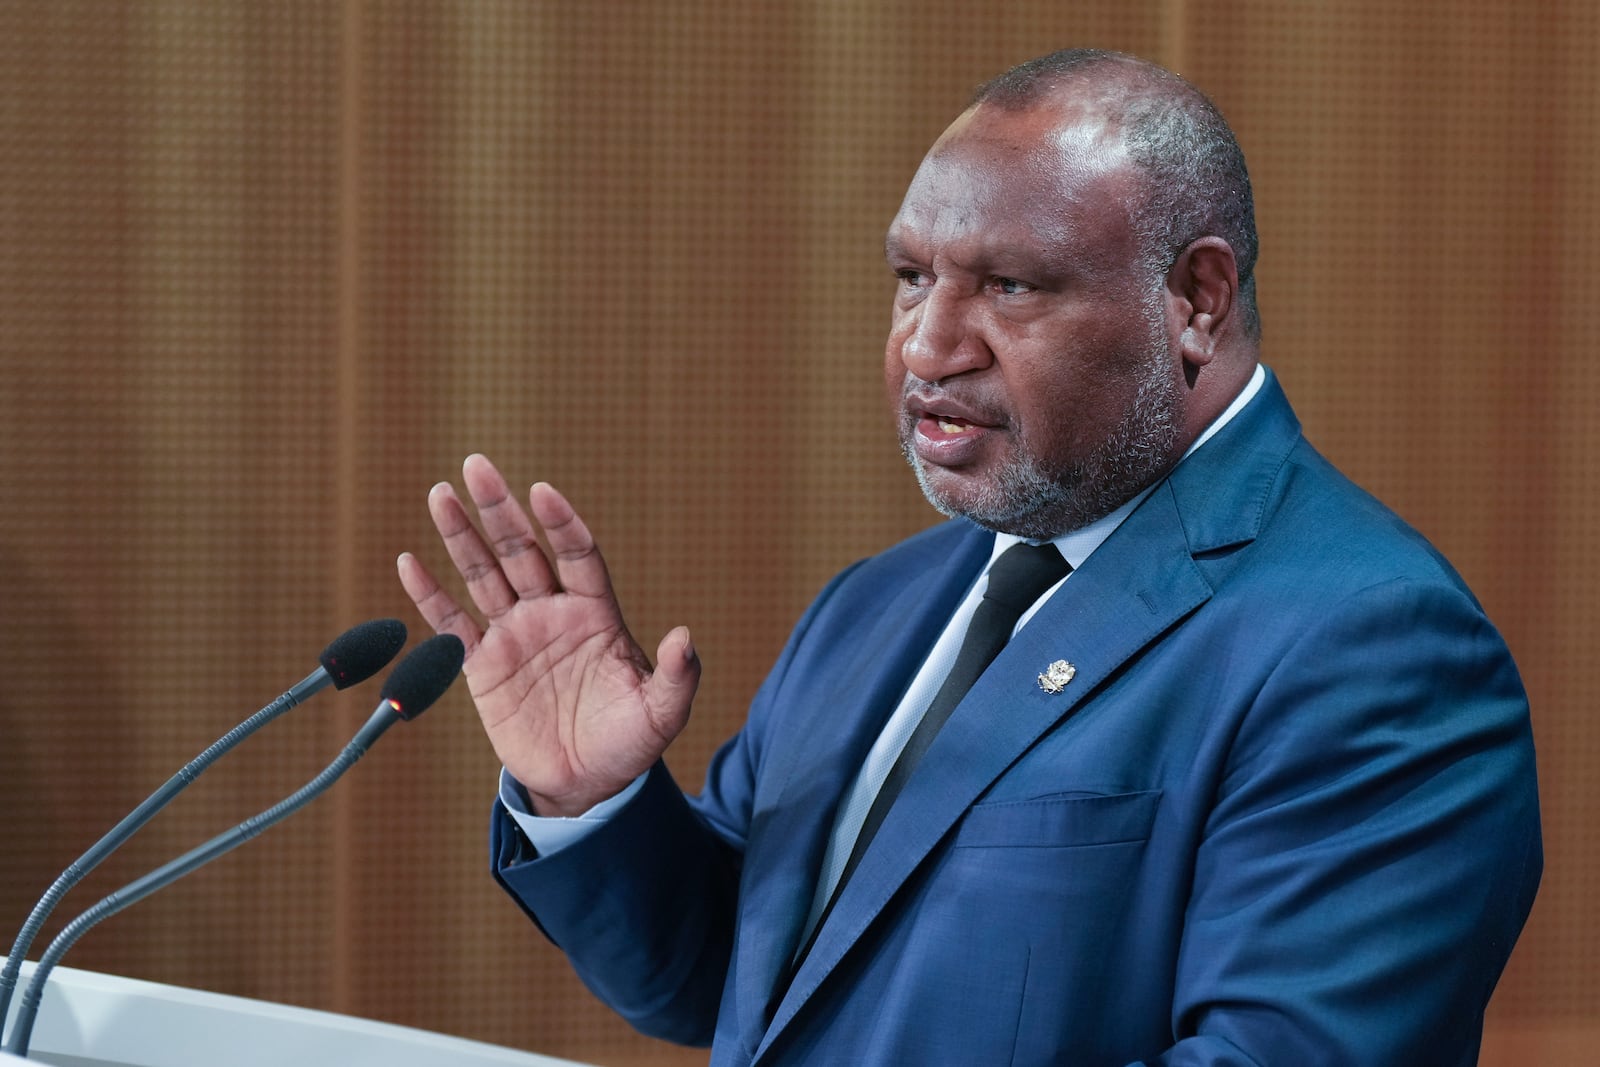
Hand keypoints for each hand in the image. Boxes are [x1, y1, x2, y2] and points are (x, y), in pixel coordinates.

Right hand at [397, 454, 699, 815]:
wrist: (585, 784)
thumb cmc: (629, 742)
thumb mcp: (663, 713)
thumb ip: (678, 677)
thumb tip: (685, 638)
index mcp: (596, 613)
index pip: (577, 554)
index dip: (562, 524)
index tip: (543, 492)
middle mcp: (552, 612)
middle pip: (522, 550)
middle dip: (499, 509)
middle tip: (477, 465)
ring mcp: (515, 634)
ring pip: (483, 574)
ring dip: (461, 535)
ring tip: (439, 493)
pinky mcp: (483, 666)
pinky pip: (452, 623)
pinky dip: (430, 595)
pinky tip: (409, 561)